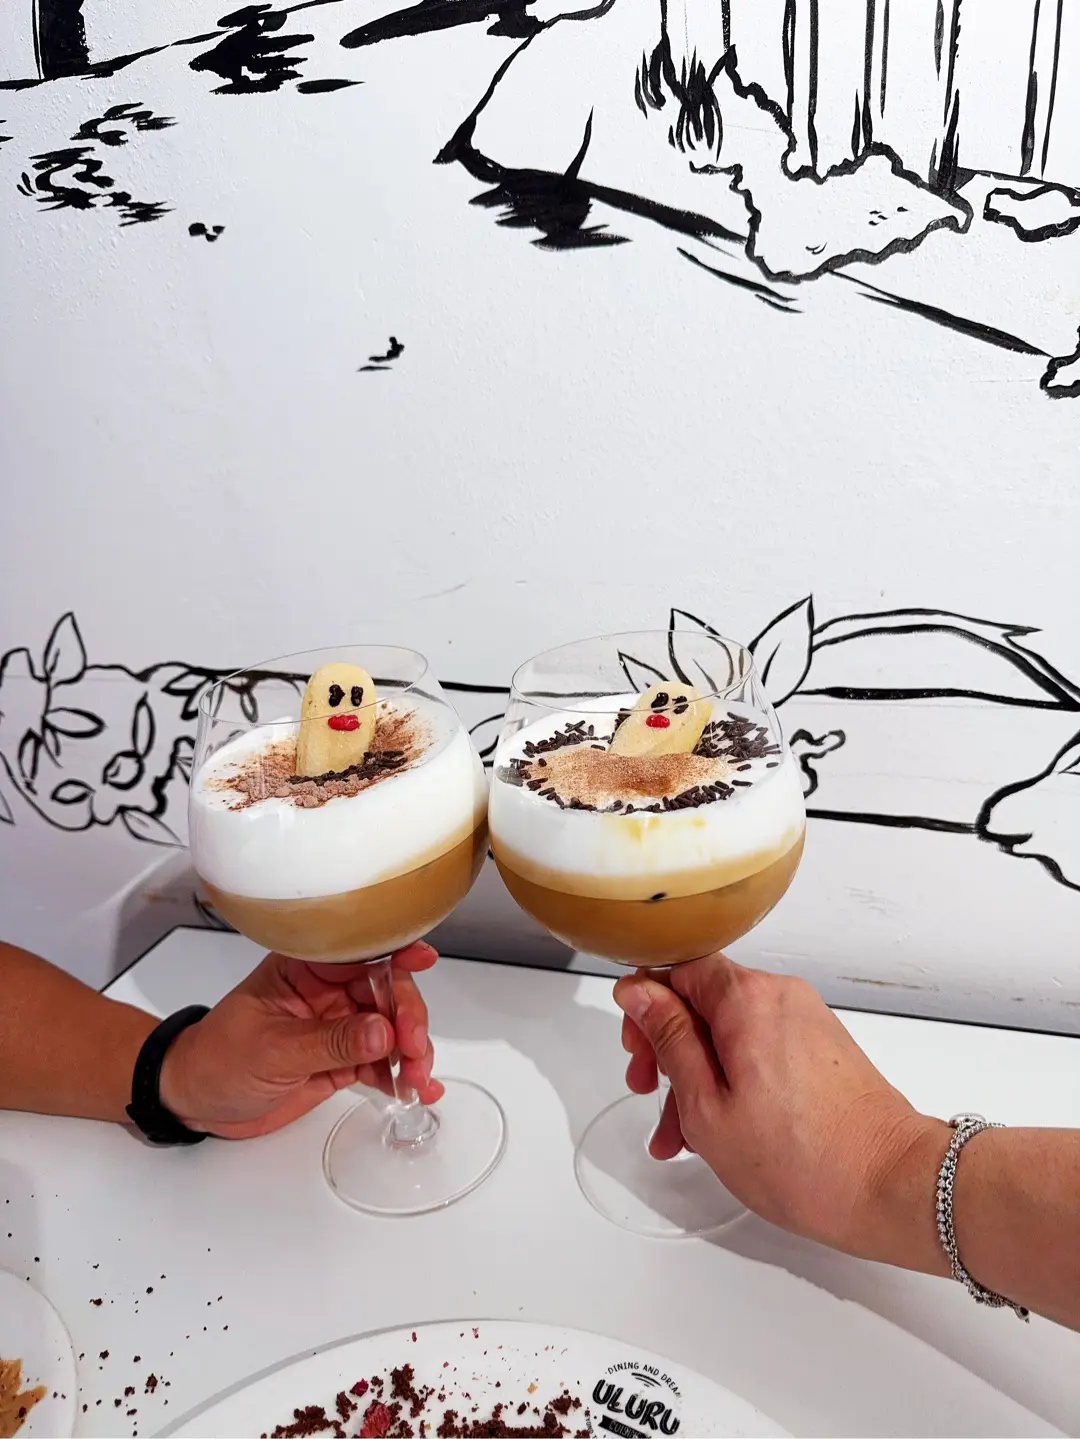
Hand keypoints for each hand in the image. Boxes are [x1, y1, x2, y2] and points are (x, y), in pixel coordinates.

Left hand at [159, 943, 442, 1139]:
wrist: (194, 1102)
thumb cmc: (216, 1060)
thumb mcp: (272, 1051)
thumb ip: (329, 1042)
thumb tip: (382, 1032)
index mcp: (304, 970)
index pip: (358, 953)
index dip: (394, 953)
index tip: (422, 961)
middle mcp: (327, 993)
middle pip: (384, 993)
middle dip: (407, 1018)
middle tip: (413, 1049)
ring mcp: (337, 1027)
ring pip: (389, 1030)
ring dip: (410, 1052)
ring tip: (417, 1080)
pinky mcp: (341, 1060)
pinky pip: (380, 1063)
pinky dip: (399, 1076)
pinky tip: (415, 1090)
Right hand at [615, 956, 947, 1261]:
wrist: (892, 1186)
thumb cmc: (802, 1159)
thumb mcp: (707, 1104)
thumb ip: (669, 1040)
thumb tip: (638, 992)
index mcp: (747, 998)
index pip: (677, 968)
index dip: (646, 1008)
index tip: (635, 1049)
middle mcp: (780, 995)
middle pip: (703, 1002)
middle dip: (668, 1049)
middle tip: (650, 1093)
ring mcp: (806, 1021)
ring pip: (730, 1033)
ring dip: (699, 1076)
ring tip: (682, 1138)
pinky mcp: (823, 1048)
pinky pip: (760, 1048)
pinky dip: (734, 1080)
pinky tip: (720, 1130)